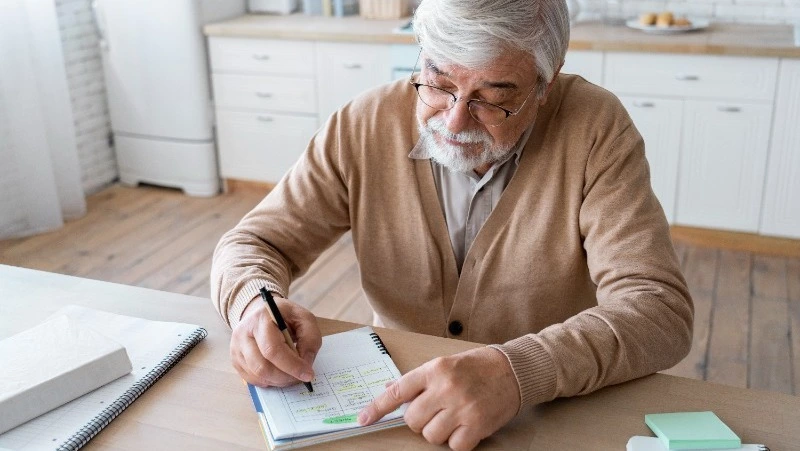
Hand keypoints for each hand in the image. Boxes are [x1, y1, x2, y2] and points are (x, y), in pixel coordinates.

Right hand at [230, 295, 321, 387]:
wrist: (261, 312)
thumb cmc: (285, 316)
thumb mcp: (304, 318)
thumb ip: (310, 338)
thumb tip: (306, 362)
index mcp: (261, 318)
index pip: (273, 349)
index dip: (291, 365)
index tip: (308, 374)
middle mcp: (243, 333)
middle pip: (262, 366)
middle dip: (285, 377)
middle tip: (300, 377)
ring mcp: (236, 347)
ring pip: (257, 375)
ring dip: (278, 380)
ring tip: (290, 374)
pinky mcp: (235, 359)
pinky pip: (252, 379)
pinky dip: (268, 381)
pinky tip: (278, 373)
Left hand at [358, 347, 519, 450]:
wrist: (513, 370)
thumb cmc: (477, 367)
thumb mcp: (444, 364)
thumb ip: (418, 379)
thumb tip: (390, 389)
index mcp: (435, 370)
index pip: (397, 391)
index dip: (377, 407)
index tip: (363, 419)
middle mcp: (446, 388)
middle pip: (412, 420)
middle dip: (419, 420)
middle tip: (434, 412)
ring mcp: (461, 408)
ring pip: (430, 436)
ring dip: (438, 432)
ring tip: (452, 418)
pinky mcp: (477, 425)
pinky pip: (453, 447)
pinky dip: (457, 442)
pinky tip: (465, 427)